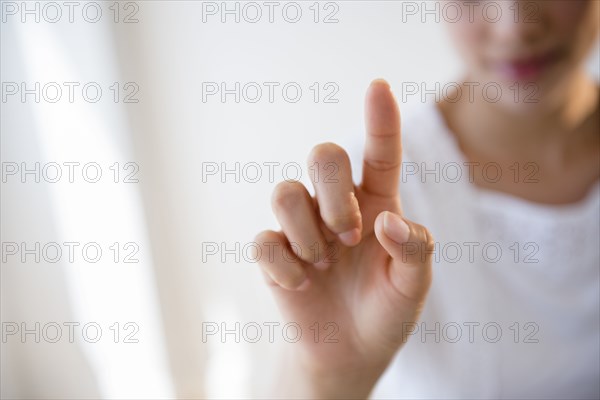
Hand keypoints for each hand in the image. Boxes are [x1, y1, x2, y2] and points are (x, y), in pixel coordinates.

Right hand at [255, 79, 434, 398]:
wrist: (350, 353)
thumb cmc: (387, 310)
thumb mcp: (415, 285)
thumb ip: (414, 248)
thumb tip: (383, 220)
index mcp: (377, 202)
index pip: (380, 152)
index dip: (380, 118)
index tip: (378, 86)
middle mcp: (335, 205)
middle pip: (322, 154)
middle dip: (334, 192)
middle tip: (349, 236)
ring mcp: (301, 229)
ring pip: (284, 191)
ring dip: (307, 231)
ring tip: (324, 265)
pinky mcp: (274, 255)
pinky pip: (263, 241)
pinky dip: (284, 266)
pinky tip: (302, 286)